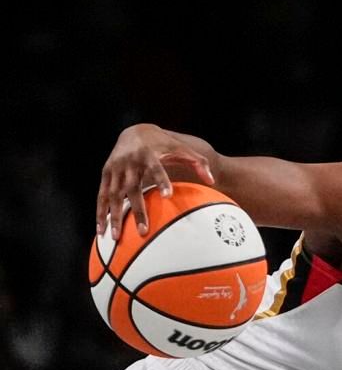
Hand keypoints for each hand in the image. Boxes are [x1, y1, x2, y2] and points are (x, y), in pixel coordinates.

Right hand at [98, 124, 214, 238]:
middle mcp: (129, 162)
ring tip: (115, 237)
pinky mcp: (105, 174)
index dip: (161, 181)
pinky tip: (100, 230)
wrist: (134, 131)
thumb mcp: (182, 149)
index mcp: (149, 154)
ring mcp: (115, 168)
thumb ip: (199, 163)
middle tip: (143, 232)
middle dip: (137, 210)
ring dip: (114, 216)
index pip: (156, 168)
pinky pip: (101, 195)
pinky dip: (100, 212)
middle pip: (132, 188)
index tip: (168, 196)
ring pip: (112, 195)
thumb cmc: (163, 144)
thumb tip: (212, 181)